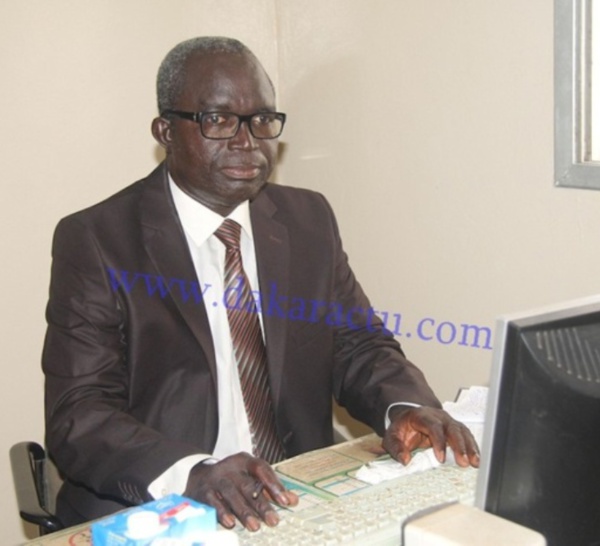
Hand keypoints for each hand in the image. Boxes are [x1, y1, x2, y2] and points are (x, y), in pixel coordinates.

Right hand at [183, 452, 297, 530]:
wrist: (198, 475)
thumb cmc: (232, 478)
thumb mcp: (250, 477)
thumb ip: (270, 488)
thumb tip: (293, 500)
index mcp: (245, 461)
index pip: (262, 469)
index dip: (274, 485)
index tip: (286, 501)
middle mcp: (230, 467)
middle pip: (248, 485)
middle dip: (261, 505)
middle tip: (273, 521)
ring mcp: (216, 478)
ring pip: (231, 494)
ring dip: (244, 511)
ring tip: (255, 526)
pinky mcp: (203, 491)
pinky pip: (213, 502)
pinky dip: (222, 513)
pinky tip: (231, 523)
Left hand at [383, 406, 479, 467]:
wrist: (408, 418)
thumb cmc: (401, 429)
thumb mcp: (392, 437)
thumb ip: (395, 448)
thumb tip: (405, 461)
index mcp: (422, 416)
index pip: (433, 426)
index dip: (439, 442)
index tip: (441, 459)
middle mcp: (438, 416)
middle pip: (452, 428)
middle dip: (459, 445)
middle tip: (463, 462)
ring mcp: (448, 421)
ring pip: (462, 431)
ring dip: (470, 447)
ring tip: (475, 463)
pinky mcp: (455, 428)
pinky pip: (466, 436)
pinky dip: (472, 447)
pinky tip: (477, 459)